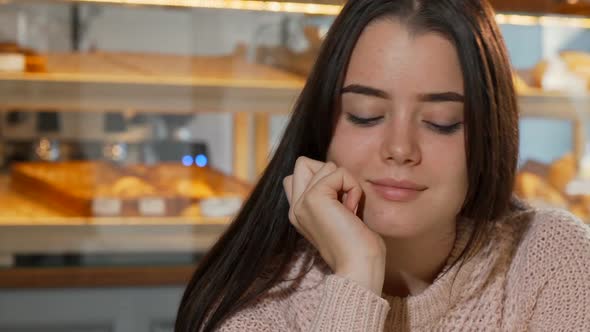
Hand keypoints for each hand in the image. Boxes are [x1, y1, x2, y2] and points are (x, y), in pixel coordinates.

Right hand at [283, 157, 385, 294]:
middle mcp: (295, 207)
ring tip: (349, 209)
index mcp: (298, 213)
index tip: (339, 205)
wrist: (358, 267)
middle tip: (343, 201)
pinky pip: (338, 172)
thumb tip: (335, 172)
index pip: (298, 175)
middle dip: (330, 174)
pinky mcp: (313, 198)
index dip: (323, 179)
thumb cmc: (359, 246)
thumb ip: (330, 197)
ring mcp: (301, 202)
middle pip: (303, 163)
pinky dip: (352, 186)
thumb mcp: (339, 216)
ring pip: (325, 165)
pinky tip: (352, 210)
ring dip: (346, 182)